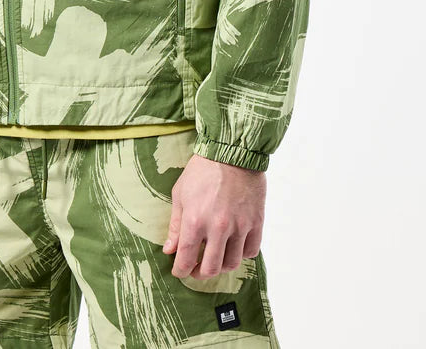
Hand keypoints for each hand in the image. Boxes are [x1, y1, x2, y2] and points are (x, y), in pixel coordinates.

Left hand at [163, 154, 264, 278]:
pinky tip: (234, 247)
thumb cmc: (202, 170)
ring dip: (221, 266)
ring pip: (232, 263)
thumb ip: (175, 225)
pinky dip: (242, 254)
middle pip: (210, 268)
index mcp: (195, 221)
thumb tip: (169, 250)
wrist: (232, 152)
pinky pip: (251, 251)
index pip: (186, 259)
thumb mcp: (180, 194)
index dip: (180, 270)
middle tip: (196, 270)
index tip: (179, 271)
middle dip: (199, 274)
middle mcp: (218, 228)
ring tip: (215, 259)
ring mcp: (240, 226)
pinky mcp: (256, 222)